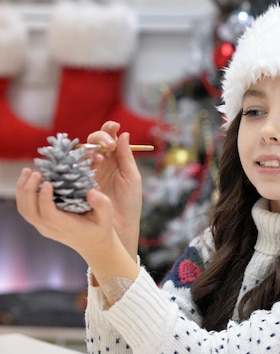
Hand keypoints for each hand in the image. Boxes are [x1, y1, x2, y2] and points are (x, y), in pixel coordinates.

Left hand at [16, 168, 138, 281]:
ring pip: (24, 209)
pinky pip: (25, 208)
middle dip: (29, 190)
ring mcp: (42, 226)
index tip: (47, 182)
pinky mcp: (39, 221)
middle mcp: (50, 228)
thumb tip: (91, 192)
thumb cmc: (100, 227)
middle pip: (30, 212)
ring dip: (22, 190)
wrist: (93, 243)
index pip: (48, 216)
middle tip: (36, 172)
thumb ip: (102, 204)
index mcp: (66, 227)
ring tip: (28, 171)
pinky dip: (22, 193)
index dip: (44, 199)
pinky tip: (27, 178)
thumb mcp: (107, 215)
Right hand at [85, 121, 142, 257]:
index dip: (109, 130)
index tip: (114, 127)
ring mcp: (88, 171)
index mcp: (116, 159)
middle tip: (107, 145)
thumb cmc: (129, 203)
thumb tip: (123, 133)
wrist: (120, 227)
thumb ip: (126, 156)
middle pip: (94, 141)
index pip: (110, 138)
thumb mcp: (131, 178)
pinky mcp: (78, 182)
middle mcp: (101, 163)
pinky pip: (75, 167)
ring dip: (90, 150)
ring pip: (84, 152)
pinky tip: (88, 165)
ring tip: (99, 157)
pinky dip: (79, 162)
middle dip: (100, 138)